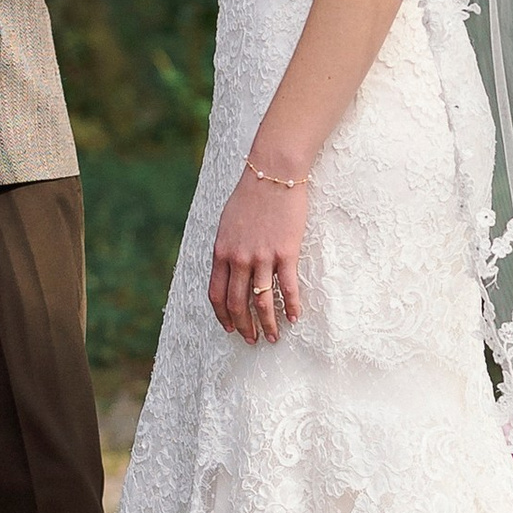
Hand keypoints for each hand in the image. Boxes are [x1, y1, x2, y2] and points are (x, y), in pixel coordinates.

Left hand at [209, 164, 305, 344]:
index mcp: (222, 251)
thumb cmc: (250, 194)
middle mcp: (239, 258)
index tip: (229, 328)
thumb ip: (227, 247)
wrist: (272, 173)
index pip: (217, 294)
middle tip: (252, 340)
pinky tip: (296, 318)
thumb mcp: (227, 222)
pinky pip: (288, 287)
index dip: (222, 315)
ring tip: (274, 337)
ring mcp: (263, 257)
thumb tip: (228, 267)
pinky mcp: (286, 252)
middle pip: (238, 303)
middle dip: (244, 326)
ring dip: (268, 324)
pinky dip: (292, 306)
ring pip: (262, 301)